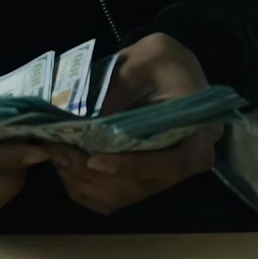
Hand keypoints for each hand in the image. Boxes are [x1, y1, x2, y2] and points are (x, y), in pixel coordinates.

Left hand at [50, 33, 221, 214]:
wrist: (167, 69)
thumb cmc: (163, 61)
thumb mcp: (145, 58)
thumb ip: (118, 88)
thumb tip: (82, 124)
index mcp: (200, 131)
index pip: (174, 164)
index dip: (135, 168)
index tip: (94, 160)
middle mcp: (187, 162)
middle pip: (141, 186)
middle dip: (95, 175)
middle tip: (60, 151)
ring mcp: (164, 175)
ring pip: (122, 197)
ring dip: (84, 182)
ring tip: (57, 153)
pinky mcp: (143, 181)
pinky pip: (112, 200)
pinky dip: (84, 189)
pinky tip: (65, 165)